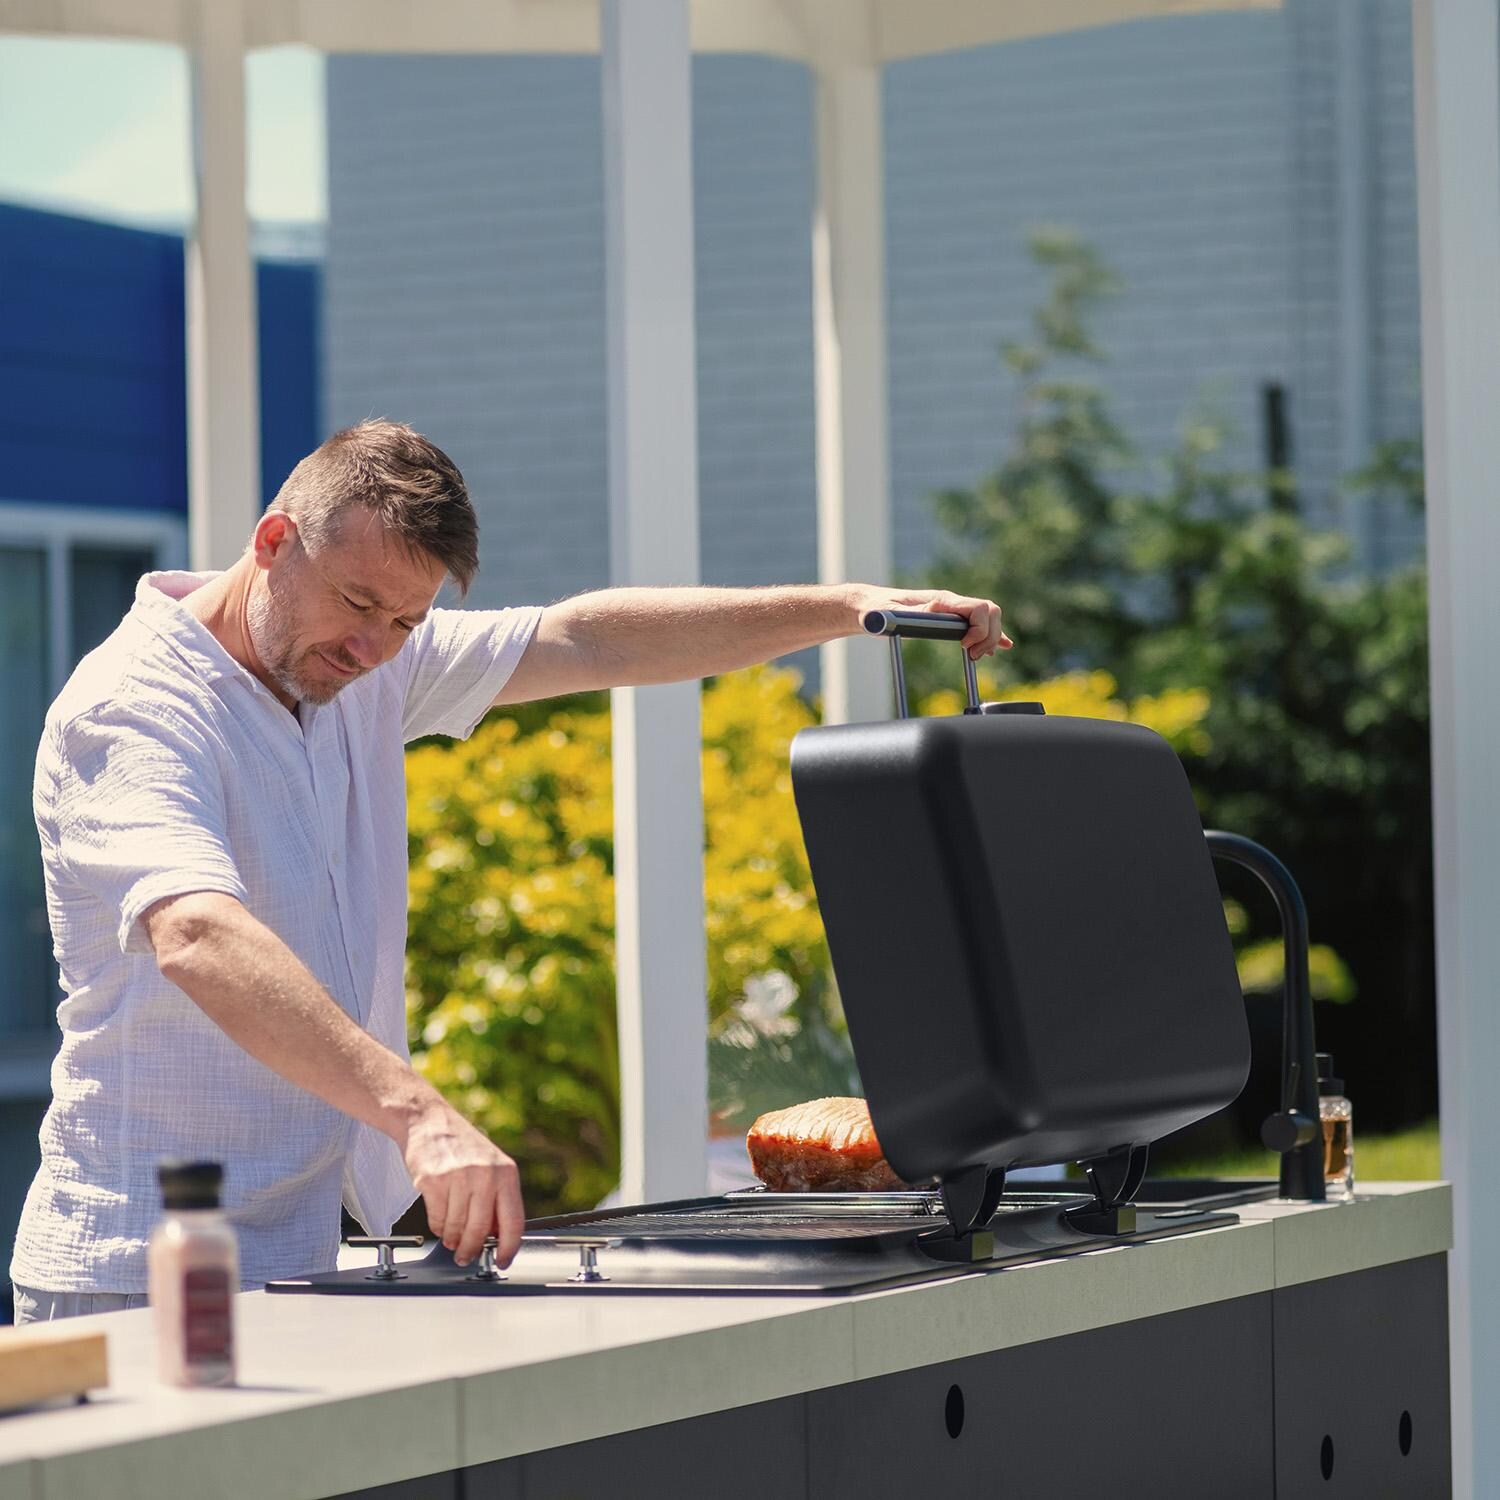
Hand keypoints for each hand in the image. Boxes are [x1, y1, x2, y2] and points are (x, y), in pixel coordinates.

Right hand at [402, 1099, 525, 1267]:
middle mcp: (485, 1174)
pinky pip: (438, 1219)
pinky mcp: (433, 1181)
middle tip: (467, 1257)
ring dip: (453, 1240)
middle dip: (473, 1250)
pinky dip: (438, 1228)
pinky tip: (440, 1224)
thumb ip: (497, 1199)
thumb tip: (499, 1236)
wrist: (430, 1121)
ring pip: (458, 1228)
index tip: (503, 1260)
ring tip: (451, 1240)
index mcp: (506, 1173)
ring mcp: (459, 1177)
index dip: (510, 1247)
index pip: (514, 1221)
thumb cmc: (462, 1147)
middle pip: (482, 1230)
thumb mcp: (492, 1167)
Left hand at [856, 587, 1012, 658]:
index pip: (980, 608)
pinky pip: (979, 624)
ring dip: (992, 638)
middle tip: (973, 656)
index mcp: (941, 600)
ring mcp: (953, 610)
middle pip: (991, 612)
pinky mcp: (951, 619)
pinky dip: (992, 635)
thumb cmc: (875, 610)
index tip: (965, 647)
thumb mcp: (886, 615)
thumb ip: (902, 616)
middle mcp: (951, 602)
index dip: (980, 630)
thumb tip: (919, 614)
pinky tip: (1001, 646)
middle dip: (990, 636)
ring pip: (990, 618)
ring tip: (977, 656)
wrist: (871, 606)